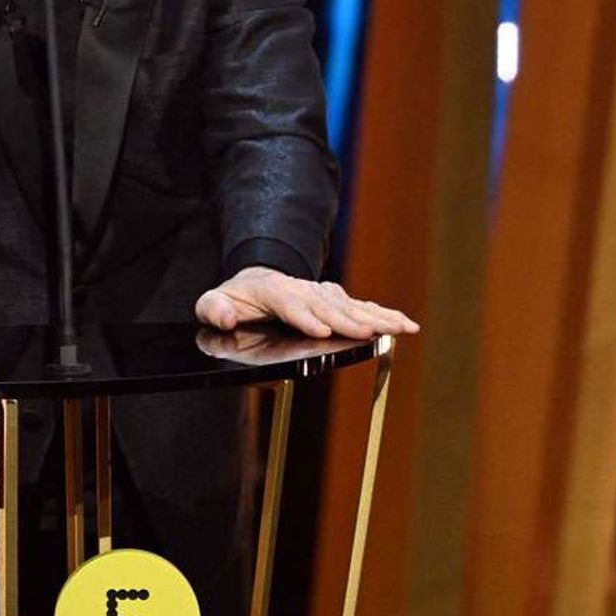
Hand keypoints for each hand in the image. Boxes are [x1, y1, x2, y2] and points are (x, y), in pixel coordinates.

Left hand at [194, 267, 419, 339]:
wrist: (254, 281)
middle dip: (347, 320)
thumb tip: (227, 318)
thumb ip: (213, 309)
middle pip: (326, 305)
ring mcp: (319, 292)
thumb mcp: (211, 303)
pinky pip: (360, 306)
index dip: (305, 318)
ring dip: (374, 317)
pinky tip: (403, 324)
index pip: (290, 303)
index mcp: (271, 289)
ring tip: (398, 328)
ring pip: (348, 304)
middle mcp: (300, 288)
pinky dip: (383, 314)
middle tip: (368, 334)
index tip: (322, 331)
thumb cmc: (233, 299)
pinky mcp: (334, 300)